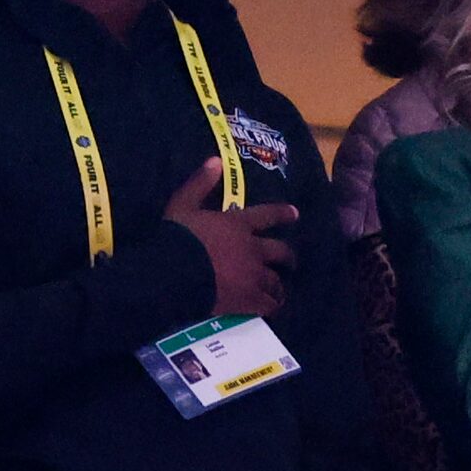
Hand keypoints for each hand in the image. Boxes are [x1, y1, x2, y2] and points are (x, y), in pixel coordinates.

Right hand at [163, 157, 297, 317]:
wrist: (174, 272)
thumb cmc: (178, 237)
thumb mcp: (183, 204)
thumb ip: (200, 183)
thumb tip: (216, 161)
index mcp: (238, 224)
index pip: (268, 215)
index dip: (282, 214)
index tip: (295, 214)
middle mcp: (253, 248)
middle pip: (280, 252)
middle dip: (288, 257)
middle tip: (291, 262)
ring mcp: (254, 275)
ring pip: (276, 281)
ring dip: (278, 285)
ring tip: (279, 292)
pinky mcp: (249, 298)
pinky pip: (268, 304)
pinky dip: (271, 305)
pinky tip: (270, 308)